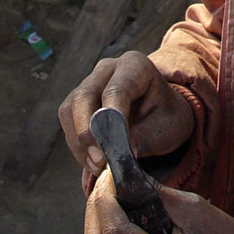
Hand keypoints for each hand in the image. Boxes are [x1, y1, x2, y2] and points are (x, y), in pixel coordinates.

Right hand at [58, 52, 194, 190]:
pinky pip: (68, 121)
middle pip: (85, 96)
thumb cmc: (166, 118)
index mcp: (136, 66)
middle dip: (87, 133)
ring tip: (98, 167)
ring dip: (79, 142)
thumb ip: (144, 138)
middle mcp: (109, 68)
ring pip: (70, 109)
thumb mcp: (165, 128)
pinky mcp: (79, 100)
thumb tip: (123, 154)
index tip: (111, 149)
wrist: (161, 117)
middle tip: (99, 163)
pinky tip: (92, 162)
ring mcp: (90, 82)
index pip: (116, 90)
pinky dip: (76, 145)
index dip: (110, 119)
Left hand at [84, 173, 233, 233]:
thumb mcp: (191, 207)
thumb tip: (121, 174)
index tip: (109, 173)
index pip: (114, 233)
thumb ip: (153, 193)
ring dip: (95, 220)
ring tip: (108, 193)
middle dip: (95, 208)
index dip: (105, 199)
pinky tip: (113, 213)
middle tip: (105, 180)